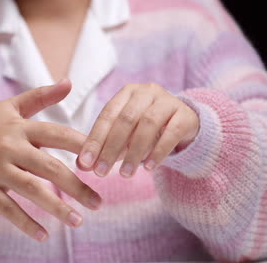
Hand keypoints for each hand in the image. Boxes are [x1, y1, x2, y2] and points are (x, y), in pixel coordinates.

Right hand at [0, 79, 101, 241]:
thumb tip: (69, 82)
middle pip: (49, 166)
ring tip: (78, 221)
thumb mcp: (10, 106)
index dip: (82, 146)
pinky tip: (43, 236)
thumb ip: (40, 96)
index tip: (105, 159)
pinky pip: (6, 209)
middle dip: (76, 186)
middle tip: (98, 202)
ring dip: (57, 208)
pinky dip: (25, 223)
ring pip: (31, 190)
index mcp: (19, 127)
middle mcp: (9, 147)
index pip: (57, 134)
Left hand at [77, 83, 198, 176]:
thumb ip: (103, 148)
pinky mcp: (186, 115)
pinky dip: (158, 152)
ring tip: (125, 174)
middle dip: (111, 148)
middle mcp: (146, 92)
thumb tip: (80, 165)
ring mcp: (168, 101)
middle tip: (101, 172)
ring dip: (134, 152)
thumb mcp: (123, 137)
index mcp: (126, 93)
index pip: (106, 116)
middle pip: (125, 120)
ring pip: (148, 125)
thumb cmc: (145, 130)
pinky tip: (148, 168)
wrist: (183, 124)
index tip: (85, 163)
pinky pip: (171, 133)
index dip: (95, 140)